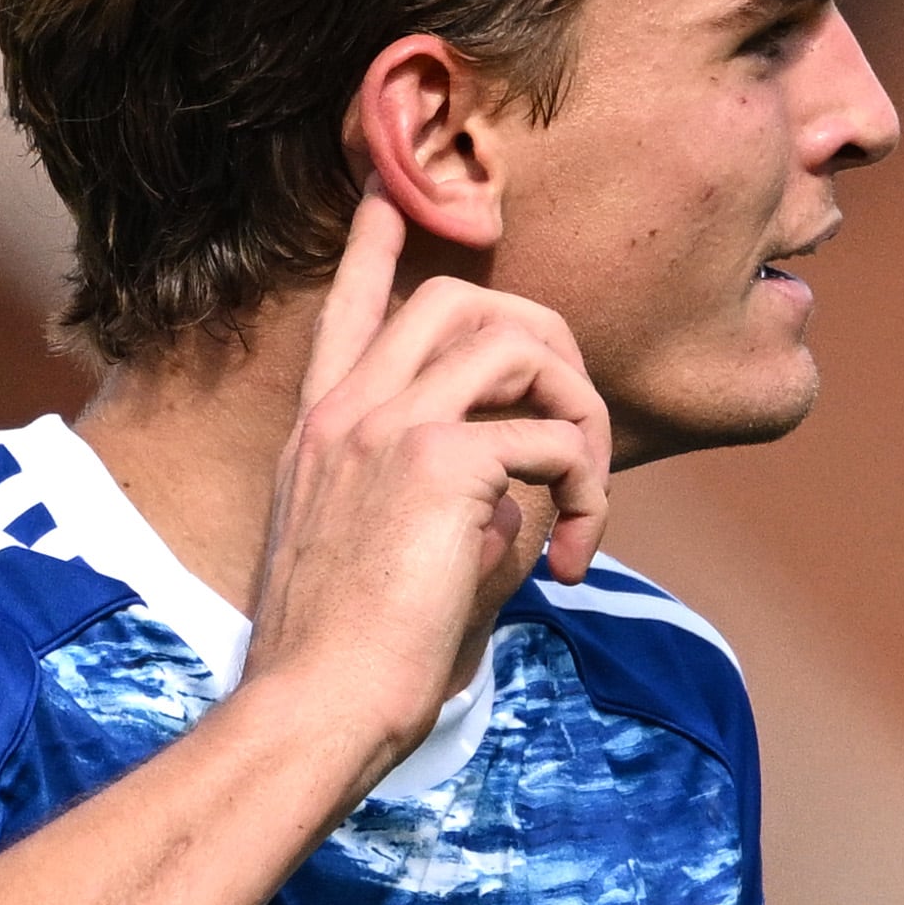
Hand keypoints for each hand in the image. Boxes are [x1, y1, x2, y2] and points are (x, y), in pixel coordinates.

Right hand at [241, 184, 612, 769]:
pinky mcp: (440, 463)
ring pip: (522, 346)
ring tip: (586, 503)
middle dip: (547, 342)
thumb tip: (519, 500)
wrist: (312, 709)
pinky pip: (557, 439)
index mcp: (320, 432)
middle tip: (577, 432)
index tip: (393, 195)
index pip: (349, 308)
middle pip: (462, 297)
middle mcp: (348, 411)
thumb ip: (439, 506)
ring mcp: (388, 427)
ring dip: (583, 418)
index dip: (377, 243)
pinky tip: (570, 563)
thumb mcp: (377, 561)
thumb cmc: (344, 665)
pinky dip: (591, 495)